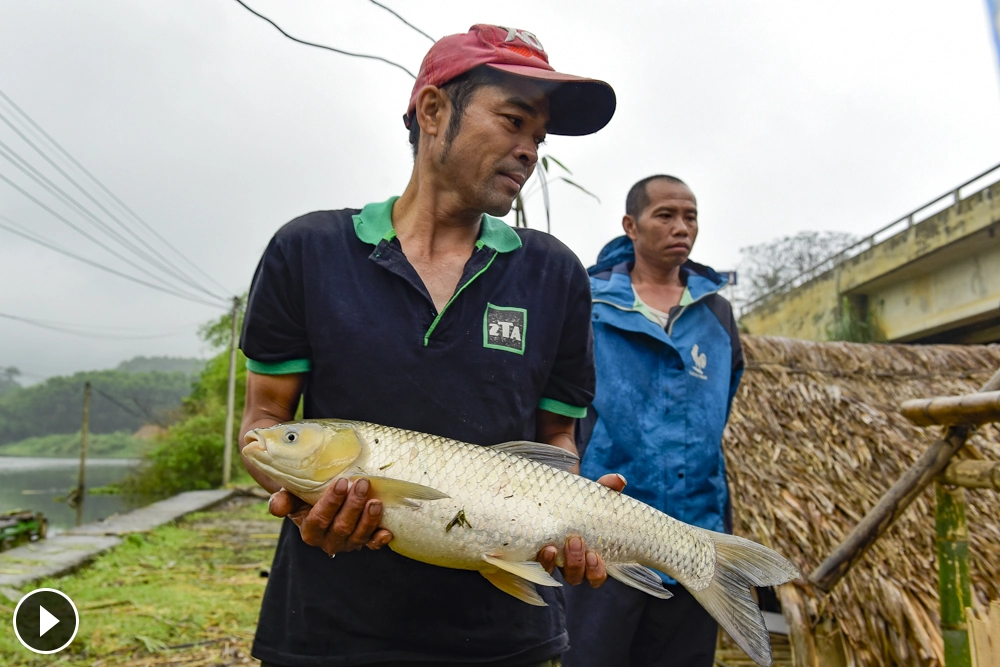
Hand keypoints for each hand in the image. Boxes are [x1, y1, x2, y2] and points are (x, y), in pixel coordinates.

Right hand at [268, 479, 392, 555]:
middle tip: (362, 484)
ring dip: (368, 519)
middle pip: (342, 527)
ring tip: (375, 501)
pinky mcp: (362, 541)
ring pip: (358, 536)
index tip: (341, 483)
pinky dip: (379, 540)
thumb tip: (276, 507)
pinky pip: (371, 544)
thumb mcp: (291, 496)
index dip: (331, 502)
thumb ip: (283, 501)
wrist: (318, 501)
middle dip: (353, 505)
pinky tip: (387, 532)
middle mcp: (328, 541)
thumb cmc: (304, 496)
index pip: (320, 519)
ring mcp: (347, 543)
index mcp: (309, 531)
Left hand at [536, 473, 626, 586]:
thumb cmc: (578, 499)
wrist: (552, 491)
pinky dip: (540, 558)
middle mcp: (568, 561)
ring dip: (554, 563)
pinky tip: (543, 547)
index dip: (596, 573)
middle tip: (575, 541)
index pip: (595, 576)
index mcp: (588, 554)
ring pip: (552, 573)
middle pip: (574, 576)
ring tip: (554, 546)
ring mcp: (550, 557)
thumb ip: (607, 488)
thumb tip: (619, 480)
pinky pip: (535, 562)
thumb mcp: (593, 494)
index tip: (594, 556)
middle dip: (575, 563)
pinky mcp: (533, 549)